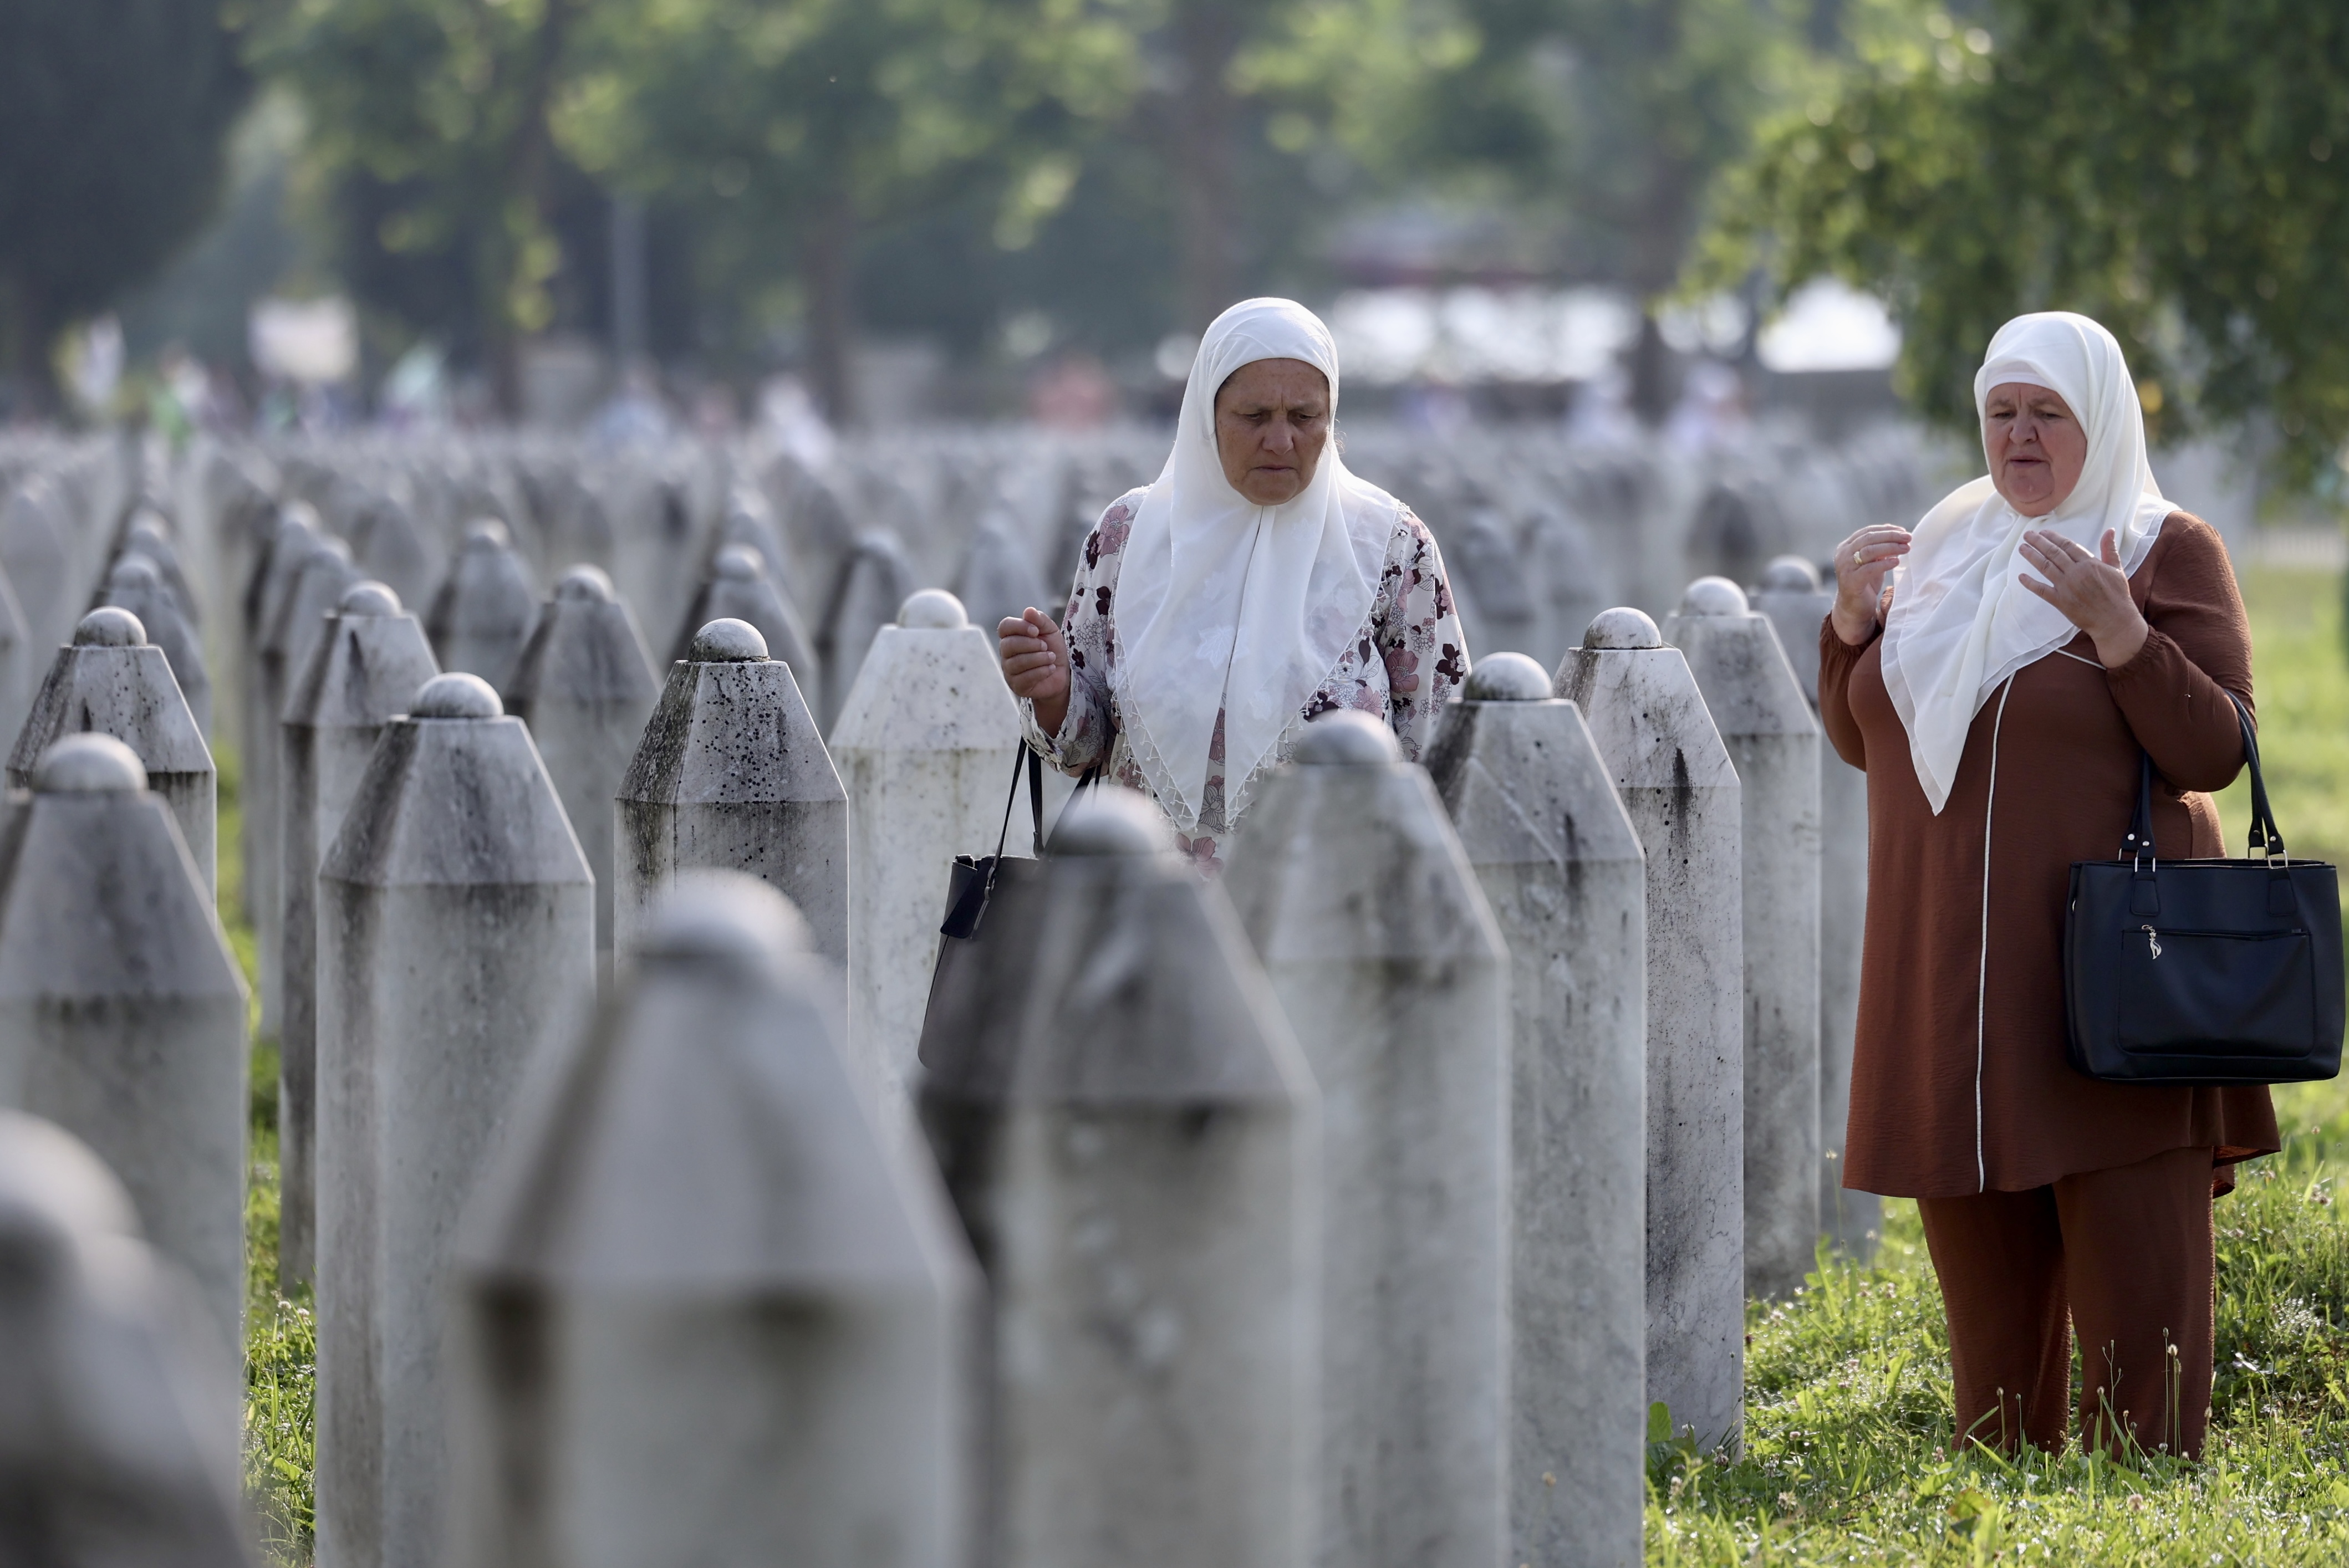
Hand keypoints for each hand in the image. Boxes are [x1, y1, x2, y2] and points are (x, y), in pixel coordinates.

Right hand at [999, 608, 1070, 735]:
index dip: (1019, 627)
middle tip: (1045, 646)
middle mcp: (1006, 653)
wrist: (1062, 673)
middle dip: (1031, 644)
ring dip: (1039, 658)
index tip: (1036, 631)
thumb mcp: (1050, 631)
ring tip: (1051, 658)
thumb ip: (1040, 619)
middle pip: (1008, 645)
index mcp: (1011, 636)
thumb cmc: (1052, 649)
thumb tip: (1028, 611)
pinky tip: (1050, 669)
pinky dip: (1041, 671)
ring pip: (1017, 662)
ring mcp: (1009, 670)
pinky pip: (1025, 677)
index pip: (1004, 627)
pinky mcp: (1017, 686)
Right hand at [1831, 524, 1910, 644]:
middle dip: (1891, 536)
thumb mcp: (1871, 562)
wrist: (1853, 608)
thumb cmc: (1865, 583)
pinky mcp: (1851, 581)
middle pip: (1869, 538)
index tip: (1903, 531)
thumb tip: (1895, 533)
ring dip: (1891, 547)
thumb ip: (1878, 548)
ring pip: (1869, 551)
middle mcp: (1843, 555)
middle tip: (1908, 537)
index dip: (1886, 530)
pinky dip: (1885, 564)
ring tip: (1906, 548)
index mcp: (1846, 547)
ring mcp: (1845, 568)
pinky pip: (1870, 569)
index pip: (1867, 532)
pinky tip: (1896, 562)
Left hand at [2016, 529, 2147, 667]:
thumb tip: (2109, 530)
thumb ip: (2109, 549)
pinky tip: (2021, 577)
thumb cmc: (2117, 594)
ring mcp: (2066, 587)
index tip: (2043, 532)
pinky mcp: (2060, 601)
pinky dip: (2030, 583)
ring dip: (2032, 556)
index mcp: (2089, 563)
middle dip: (2039, 542)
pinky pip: (2042, 590)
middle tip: (2027, 535)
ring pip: (2045, 567)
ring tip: (2022, 548)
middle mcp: (2075, 573)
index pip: (2067, 546)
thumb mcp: (2116, 568)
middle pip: (2053, 553)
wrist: (2114, 619)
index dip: (2054, 538)